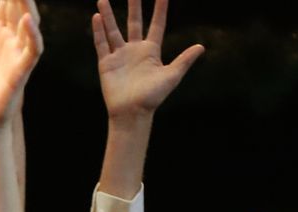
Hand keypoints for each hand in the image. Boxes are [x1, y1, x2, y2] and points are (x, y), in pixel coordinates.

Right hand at [90, 0, 201, 119]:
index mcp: (151, 51)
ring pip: (113, 30)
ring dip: (108, 15)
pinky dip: (98, 31)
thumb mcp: (171, 76)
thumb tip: (201, 46)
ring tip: (103, 0)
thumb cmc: (152, 98)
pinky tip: (96, 18)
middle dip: (134, 6)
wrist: (132, 113)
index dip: (160, 9)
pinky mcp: (106, 64)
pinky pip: (101, 44)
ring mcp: (119, 56)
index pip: (156, 25)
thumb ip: (184, 60)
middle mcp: (134, 50)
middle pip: (134, 23)